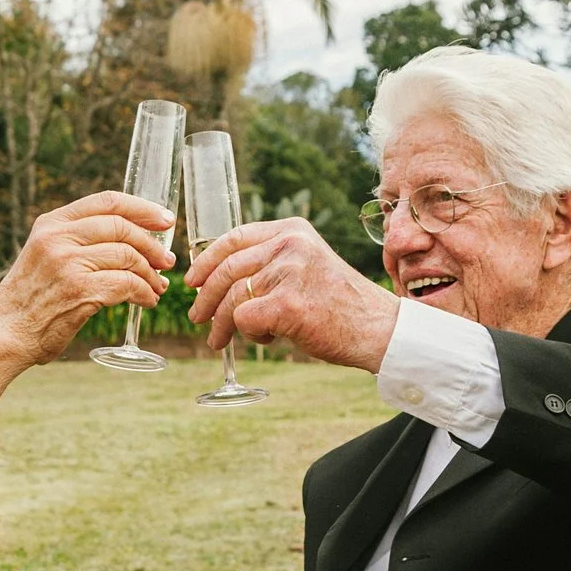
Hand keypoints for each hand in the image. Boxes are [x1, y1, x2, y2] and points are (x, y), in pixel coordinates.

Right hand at [0, 192, 174, 365]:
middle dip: (152, 244)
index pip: (107, 201)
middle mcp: (58, 237)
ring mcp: (69, 263)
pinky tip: (146, 301)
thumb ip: (74, 241)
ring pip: (129, 256)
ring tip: (157, 287)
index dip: (142, 207)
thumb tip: (128, 239)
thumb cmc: (29, 301)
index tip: (164, 220)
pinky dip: (144, 293)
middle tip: (166, 260)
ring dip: (151, 274)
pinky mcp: (80, 291)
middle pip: (122, 227)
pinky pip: (127, 284)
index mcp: (51, 224)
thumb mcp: (43, 255)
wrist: (4, 334)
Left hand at [185, 216, 401, 372]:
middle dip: (205, 296)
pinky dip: (248, 334)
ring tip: (218, 340)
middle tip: (196, 316)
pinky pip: (244, 318)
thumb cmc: (340, 305)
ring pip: (232, 297)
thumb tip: (218, 280)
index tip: (192, 279)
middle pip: (228, 268)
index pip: (236, 237)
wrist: (377, 329)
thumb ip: (271, 263)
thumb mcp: (307, 267)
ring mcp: (289, 272)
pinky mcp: (287, 304)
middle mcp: (290, 245)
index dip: (207, 260)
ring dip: (221, 322)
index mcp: (293, 231)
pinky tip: (267, 339)